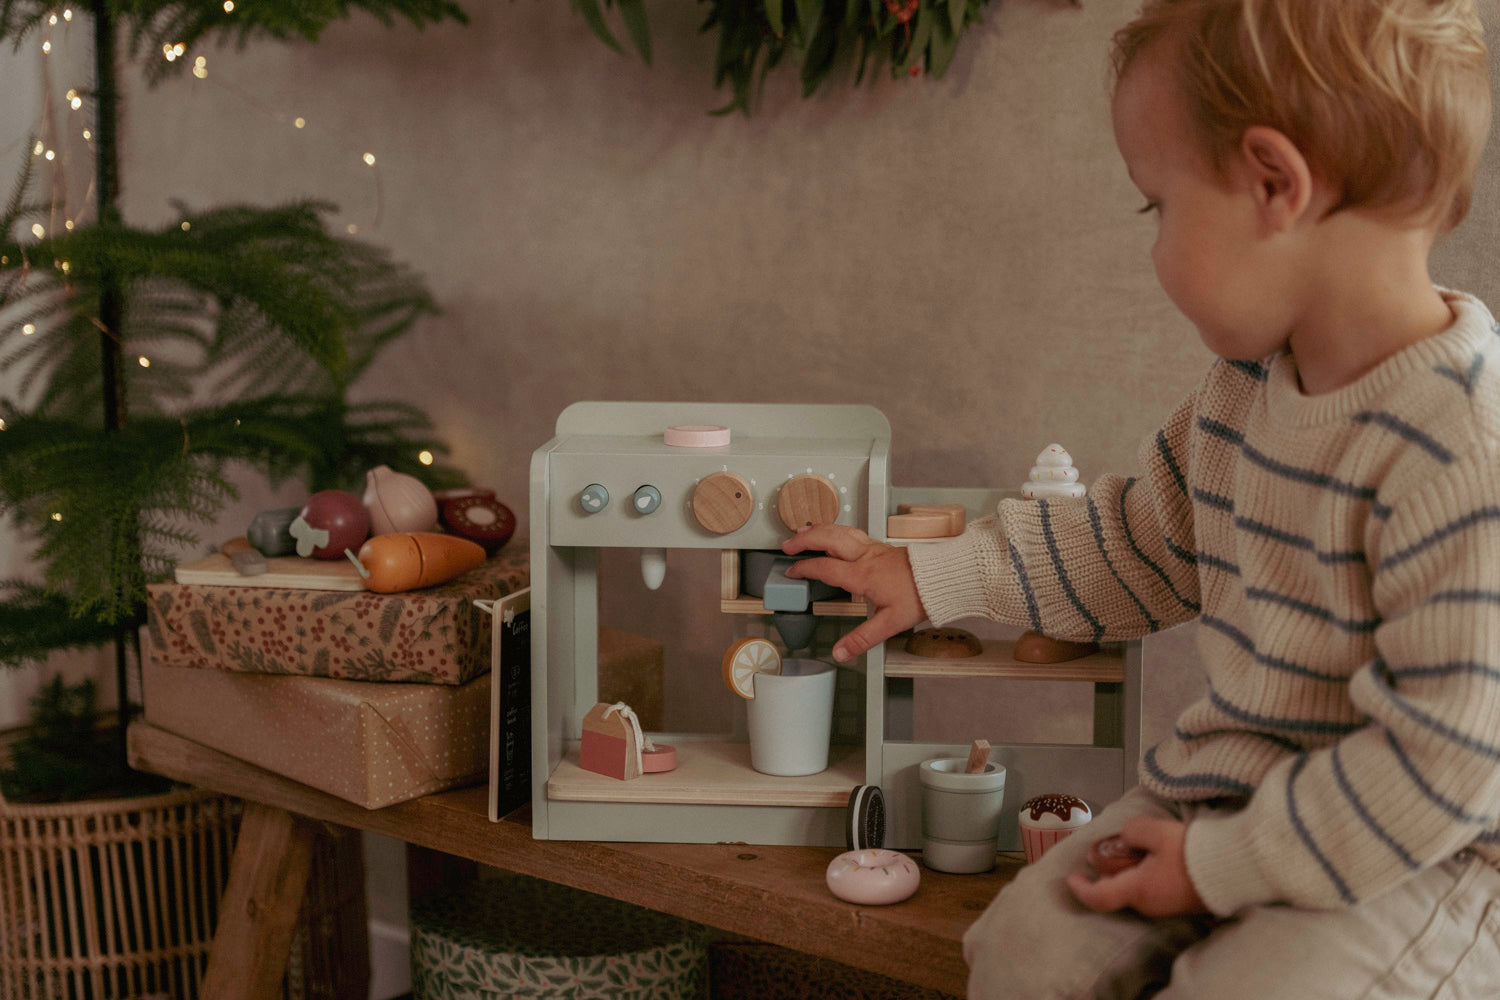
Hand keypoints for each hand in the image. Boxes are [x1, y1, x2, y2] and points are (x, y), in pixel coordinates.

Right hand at [781, 525, 925, 661]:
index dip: (804, 568)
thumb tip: (840, 653)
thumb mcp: (890, 624)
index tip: (791, 572)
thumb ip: (862, 638)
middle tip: (787, 544)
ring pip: (840, 530)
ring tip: (804, 531)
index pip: (825, 567)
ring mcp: (873, 548)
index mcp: (862, 575)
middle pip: (828, 538)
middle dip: (804, 539)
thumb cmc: (920, 596)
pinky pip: (852, 532)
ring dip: (819, 529)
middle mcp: (865, 557)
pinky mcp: (882, 546)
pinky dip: (836, 529)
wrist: (944, 577)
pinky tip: (835, 533)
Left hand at [1066, 817, 1207, 917]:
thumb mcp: (1155, 832)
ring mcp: (1165, 908)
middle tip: (1106, 850)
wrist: (1234, 869)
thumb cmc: (1191, 852)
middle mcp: (1148, 906)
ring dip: (1126, 873)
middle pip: (1116, 892)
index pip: (1099, 897)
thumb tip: (1124, 838)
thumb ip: (1132, 832)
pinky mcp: (1180, 904)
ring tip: (1133, 848)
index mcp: (1137, 890)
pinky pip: (1151, 891)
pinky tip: (1153, 858)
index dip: (1081, 889)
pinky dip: (1143, 876)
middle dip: (1106, 873)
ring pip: (1134, 891)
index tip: (1071, 877)